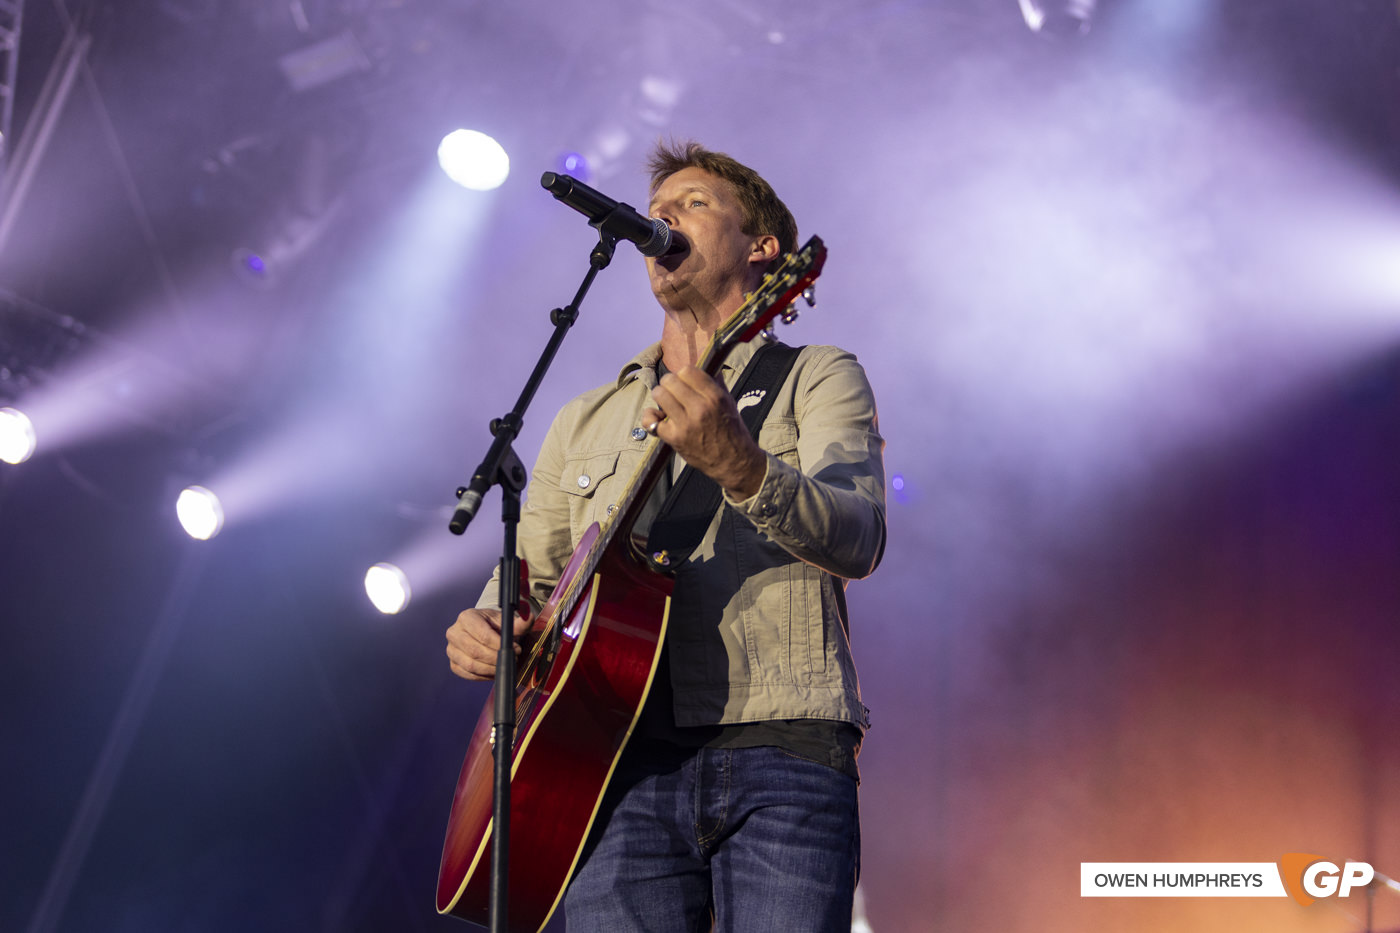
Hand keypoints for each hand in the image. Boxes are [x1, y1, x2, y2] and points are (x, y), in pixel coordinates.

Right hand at [446, 606, 533, 680]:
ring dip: (491, 669)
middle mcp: (454, 632)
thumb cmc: (495, 626)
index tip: (516, 649)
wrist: (484, 631)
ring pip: (471, 665)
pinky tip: (495, 672)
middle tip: (512, 659)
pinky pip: (468, 674)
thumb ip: (519, 622)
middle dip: (497, 659)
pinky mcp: (453, 663)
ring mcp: (451, 649)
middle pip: (475, 651)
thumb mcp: (507, 622)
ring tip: (505, 666)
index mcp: (466, 617)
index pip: (483, 635)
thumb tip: (529, 617)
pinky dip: (484, 676)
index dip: (500, 645)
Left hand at [643, 366, 767, 499]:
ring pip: (659, 394)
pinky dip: (650, 417)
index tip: (685, 381)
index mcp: (715, 397)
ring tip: (667, 402)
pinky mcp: (674, 438)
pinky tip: (658, 417)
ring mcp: (685, 424)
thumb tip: (706, 364)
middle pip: (670, 380)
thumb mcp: (729, 402)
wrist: (734, 462)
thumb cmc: (732, 431)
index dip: (684, 374)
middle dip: (670, 384)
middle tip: (674, 391)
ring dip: (661, 396)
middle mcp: (700, 409)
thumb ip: (716, 383)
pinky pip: (650, 420)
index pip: (688, 371)